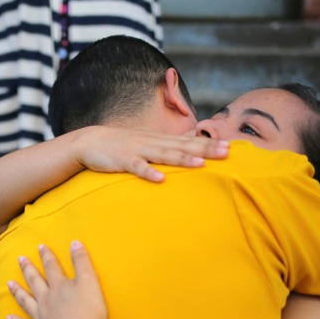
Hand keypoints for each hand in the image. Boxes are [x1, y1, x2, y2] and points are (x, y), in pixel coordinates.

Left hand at [7, 241, 107, 318]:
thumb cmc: (90, 312)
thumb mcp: (90, 281)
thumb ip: (82, 261)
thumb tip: (74, 243)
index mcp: (59, 286)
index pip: (51, 266)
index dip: (46, 255)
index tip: (40, 246)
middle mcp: (47, 300)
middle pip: (35, 281)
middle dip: (28, 269)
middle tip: (20, 259)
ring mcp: (42, 317)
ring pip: (26, 301)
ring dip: (18, 291)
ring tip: (9, 284)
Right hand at [74, 126, 228, 181]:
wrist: (90, 142)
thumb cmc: (121, 145)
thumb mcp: (146, 142)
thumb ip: (165, 147)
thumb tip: (188, 152)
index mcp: (159, 139)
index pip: (188, 141)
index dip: (208, 143)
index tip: (229, 146)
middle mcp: (152, 142)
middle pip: (182, 146)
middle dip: (205, 149)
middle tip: (227, 152)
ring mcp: (138, 150)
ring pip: (164, 155)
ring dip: (183, 160)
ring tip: (201, 165)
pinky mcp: (123, 160)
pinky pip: (138, 167)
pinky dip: (149, 172)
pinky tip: (160, 179)